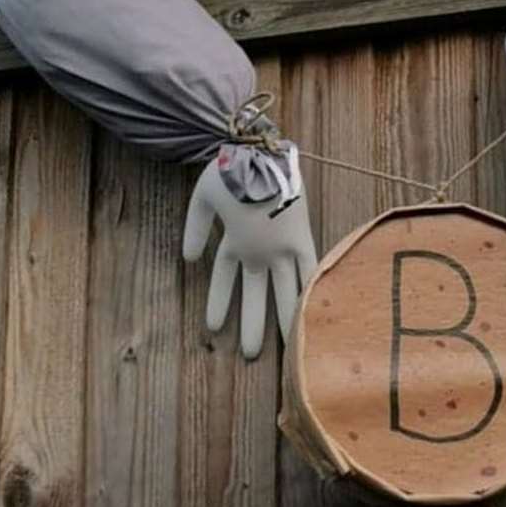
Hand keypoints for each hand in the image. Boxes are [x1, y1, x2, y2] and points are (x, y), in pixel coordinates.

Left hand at [182, 157, 317, 358]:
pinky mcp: (303, 236)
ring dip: (285, 319)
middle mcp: (260, 252)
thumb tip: (188, 260)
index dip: (219, 304)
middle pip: (257, 296)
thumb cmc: (229, 170)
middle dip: (253, 327)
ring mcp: (284, 246)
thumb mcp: (201, 197)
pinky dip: (313, 289)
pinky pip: (311, 269)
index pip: (225, 280)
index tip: (214, 329)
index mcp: (235, 242)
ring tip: (289, 348)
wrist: (262, 151)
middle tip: (251, 355)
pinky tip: (317, 312)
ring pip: (286, 291)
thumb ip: (194, 228)